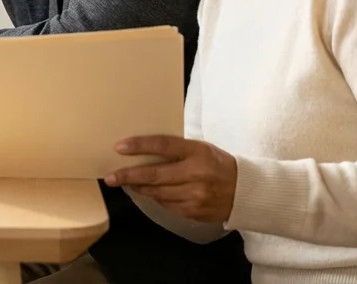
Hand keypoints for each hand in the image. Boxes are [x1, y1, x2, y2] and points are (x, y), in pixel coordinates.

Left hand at [104, 135, 237, 223]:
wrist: (245, 191)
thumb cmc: (218, 163)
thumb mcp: (201, 148)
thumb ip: (177, 149)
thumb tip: (144, 150)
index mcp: (198, 152)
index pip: (163, 146)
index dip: (139, 146)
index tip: (119, 147)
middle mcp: (196, 174)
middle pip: (155, 174)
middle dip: (128, 175)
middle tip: (110, 176)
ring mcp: (195, 195)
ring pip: (157, 192)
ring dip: (139, 187)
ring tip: (124, 182)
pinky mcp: (193, 211)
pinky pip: (166, 204)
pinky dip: (154, 197)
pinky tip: (146, 191)